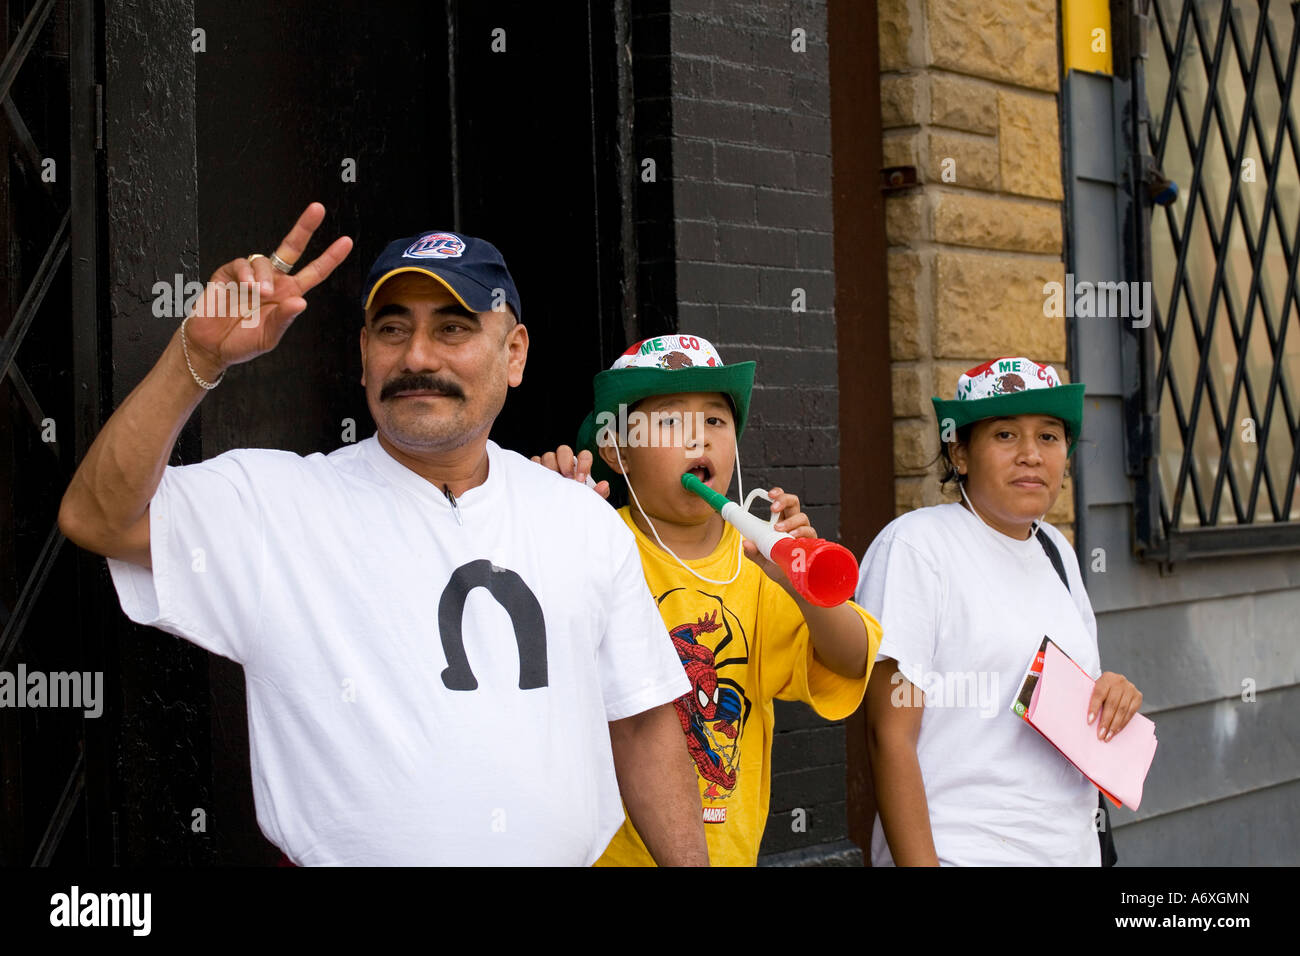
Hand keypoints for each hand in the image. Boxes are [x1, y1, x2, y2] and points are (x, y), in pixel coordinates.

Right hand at [183, 202, 352, 375]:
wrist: (211, 346)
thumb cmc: (242, 342)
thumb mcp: (269, 336)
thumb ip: (284, 319)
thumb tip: (301, 302)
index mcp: (288, 294)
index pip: (314, 272)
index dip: (330, 258)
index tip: (346, 242)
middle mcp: (272, 281)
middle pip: (291, 248)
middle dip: (304, 228)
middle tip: (317, 209)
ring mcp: (251, 275)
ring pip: (264, 260)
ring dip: (265, 275)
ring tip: (260, 293)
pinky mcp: (228, 274)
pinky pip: (241, 264)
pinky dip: (246, 273)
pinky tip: (246, 286)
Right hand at [530, 444, 609, 498]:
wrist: (560, 512)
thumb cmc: (575, 501)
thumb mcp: (588, 499)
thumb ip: (598, 492)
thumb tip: (604, 484)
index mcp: (579, 466)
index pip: (584, 455)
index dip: (583, 463)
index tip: (582, 478)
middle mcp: (564, 462)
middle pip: (564, 450)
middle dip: (566, 463)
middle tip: (568, 478)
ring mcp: (550, 464)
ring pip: (548, 456)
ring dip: (551, 467)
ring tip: (554, 482)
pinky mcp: (537, 470)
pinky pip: (535, 462)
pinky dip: (538, 469)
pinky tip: (543, 481)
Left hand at [741, 487, 813, 585]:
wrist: (794, 585)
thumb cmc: (780, 569)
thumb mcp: (764, 561)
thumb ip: (754, 553)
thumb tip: (745, 543)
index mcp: (782, 523)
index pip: (782, 503)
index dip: (777, 495)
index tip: (769, 494)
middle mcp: (794, 525)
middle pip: (793, 503)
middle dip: (783, 500)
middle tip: (772, 508)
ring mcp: (804, 533)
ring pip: (802, 517)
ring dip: (789, 521)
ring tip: (778, 529)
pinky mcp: (812, 543)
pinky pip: (810, 532)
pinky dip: (801, 532)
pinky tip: (793, 537)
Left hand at [1087, 673, 1142, 740]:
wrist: (1116, 682)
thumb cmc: (1101, 689)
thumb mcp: (1095, 688)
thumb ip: (1092, 699)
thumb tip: (1089, 720)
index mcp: (1106, 678)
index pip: (1099, 694)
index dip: (1094, 708)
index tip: (1089, 722)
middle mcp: (1120, 681)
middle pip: (1112, 704)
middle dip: (1106, 721)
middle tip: (1100, 735)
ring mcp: (1130, 688)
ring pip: (1122, 710)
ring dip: (1115, 726)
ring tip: (1108, 736)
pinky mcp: (1138, 696)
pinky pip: (1130, 712)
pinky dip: (1123, 723)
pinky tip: (1117, 730)